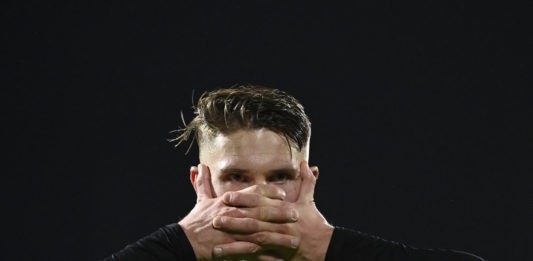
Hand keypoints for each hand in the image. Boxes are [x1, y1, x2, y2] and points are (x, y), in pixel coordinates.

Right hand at [178, 164, 300, 259]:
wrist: (184, 241)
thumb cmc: (195, 221)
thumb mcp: (200, 200)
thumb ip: (203, 183)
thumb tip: (199, 166)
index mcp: (229, 202)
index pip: (253, 193)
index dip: (269, 192)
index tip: (283, 194)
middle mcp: (234, 215)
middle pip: (261, 212)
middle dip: (280, 213)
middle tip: (296, 214)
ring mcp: (234, 232)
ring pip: (261, 233)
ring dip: (278, 236)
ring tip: (294, 239)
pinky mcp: (232, 248)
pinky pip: (253, 253)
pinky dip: (266, 256)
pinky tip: (280, 258)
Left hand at [213, 161, 333, 260]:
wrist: (325, 247)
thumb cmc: (315, 223)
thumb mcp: (310, 201)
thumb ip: (306, 181)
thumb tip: (306, 163)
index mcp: (285, 210)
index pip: (261, 203)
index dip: (243, 200)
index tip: (226, 197)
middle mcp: (280, 224)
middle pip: (254, 221)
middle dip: (234, 219)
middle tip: (215, 217)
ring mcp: (279, 240)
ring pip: (254, 239)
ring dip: (235, 239)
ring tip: (218, 239)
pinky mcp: (279, 253)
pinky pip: (258, 256)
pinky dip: (242, 256)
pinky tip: (228, 256)